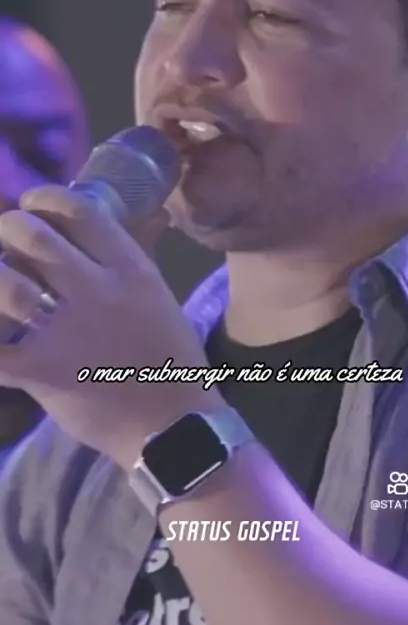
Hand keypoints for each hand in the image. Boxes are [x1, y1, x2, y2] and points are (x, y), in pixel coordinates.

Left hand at [0, 186, 224, 468]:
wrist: (172, 425)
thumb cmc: (168, 357)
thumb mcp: (159, 295)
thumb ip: (136, 256)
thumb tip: (146, 213)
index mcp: (129, 270)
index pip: (80, 211)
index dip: (46, 198)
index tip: (32, 203)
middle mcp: (96, 291)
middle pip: (33, 236)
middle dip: (7, 228)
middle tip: (4, 239)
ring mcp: (66, 331)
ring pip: (4, 282)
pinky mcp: (40, 371)